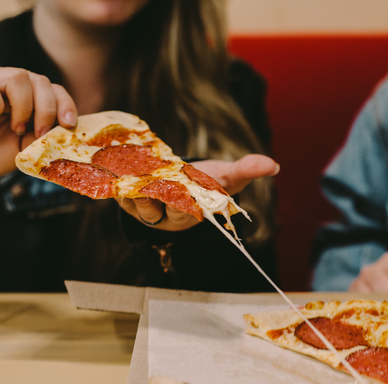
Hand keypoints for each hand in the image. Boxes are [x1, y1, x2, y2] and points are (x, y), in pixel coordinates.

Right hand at [0, 67, 76, 182]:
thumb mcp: (26, 147)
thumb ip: (44, 136)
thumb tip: (65, 131)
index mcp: (27, 95)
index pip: (53, 88)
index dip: (65, 104)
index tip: (68, 125)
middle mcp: (8, 83)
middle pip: (39, 80)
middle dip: (47, 109)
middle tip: (40, 133)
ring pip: (17, 77)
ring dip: (24, 107)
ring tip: (17, 128)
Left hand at [117, 154, 279, 230]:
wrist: (183, 184)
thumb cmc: (208, 182)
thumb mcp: (229, 176)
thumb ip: (248, 170)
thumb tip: (274, 165)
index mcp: (195, 210)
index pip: (191, 208)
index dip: (187, 202)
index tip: (183, 193)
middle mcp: (171, 214)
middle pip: (162, 209)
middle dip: (155, 198)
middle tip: (149, 185)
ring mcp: (150, 209)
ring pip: (139, 206)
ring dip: (132, 193)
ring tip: (128, 178)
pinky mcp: (132, 201)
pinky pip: (122, 198)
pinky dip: (117, 186)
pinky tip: (114, 172)